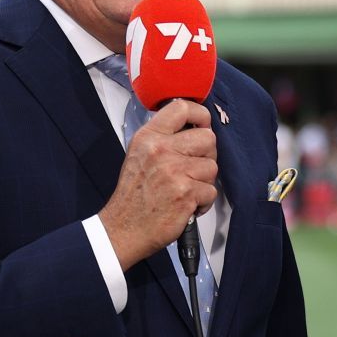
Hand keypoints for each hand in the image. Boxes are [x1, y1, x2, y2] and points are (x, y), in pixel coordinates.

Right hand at [98, 99, 217, 268]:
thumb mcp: (140, 155)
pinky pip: (211, 191)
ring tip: (185, 189)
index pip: (181, 108)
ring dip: (204, 181)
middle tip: (194, 167)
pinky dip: (203, 201)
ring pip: (212, 167)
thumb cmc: (133, 195)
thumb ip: (164, 139)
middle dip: (207, 154)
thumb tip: (194, 128)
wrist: (124, 228)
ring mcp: (174, 171)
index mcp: (149, 138)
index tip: (203, 124)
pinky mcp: (186, 193)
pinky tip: (186, 204)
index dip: (200, 114)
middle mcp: (161, 150)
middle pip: (208, 138)